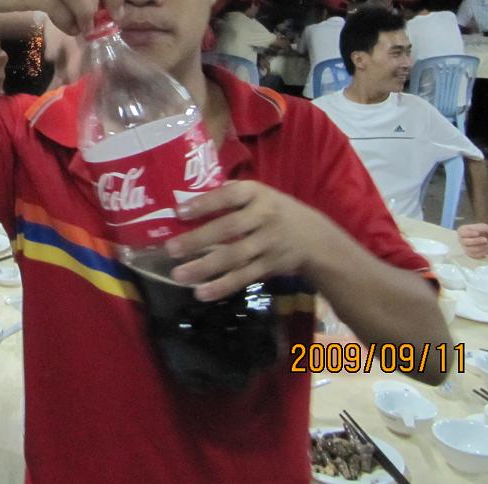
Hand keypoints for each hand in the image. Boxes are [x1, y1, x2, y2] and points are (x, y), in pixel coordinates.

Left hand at [163, 179, 323, 300]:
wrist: (317, 239)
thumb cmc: (275, 212)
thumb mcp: (260, 195)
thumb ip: (230, 196)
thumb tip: (187, 200)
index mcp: (257, 194)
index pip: (229, 196)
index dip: (205, 203)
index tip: (179, 212)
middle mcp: (264, 217)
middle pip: (229, 228)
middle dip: (199, 239)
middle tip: (171, 249)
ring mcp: (268, 243)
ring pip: (234, 257)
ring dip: (205, 267)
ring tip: (179, 275)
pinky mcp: (270, 266)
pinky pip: (244, 277)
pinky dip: (223, 286)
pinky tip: (202, 292)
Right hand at [457, 223, 487, 258]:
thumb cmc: (484, 231)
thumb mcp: (484, 227)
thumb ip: (481, 228)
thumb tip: (477, 231)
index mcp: (462, 231)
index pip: (462, 233)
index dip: (469, 233)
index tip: (477, 233)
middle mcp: (461, 240)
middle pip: (465, 242)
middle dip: (476, 241)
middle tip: (486, 240)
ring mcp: (465, 248)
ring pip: (470, 250)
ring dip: (481, 248)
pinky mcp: (470, 254)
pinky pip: (475, 256)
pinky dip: (483, 253)